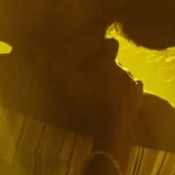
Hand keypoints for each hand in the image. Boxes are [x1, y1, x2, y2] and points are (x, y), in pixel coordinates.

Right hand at [52, 41, 142, 160]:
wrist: (112, 131)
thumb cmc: (87, 105)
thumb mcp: (64, 85)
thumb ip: (51, 67)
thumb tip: (35, 50)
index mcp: (106, 61)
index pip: (110, 44)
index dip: (101, 46)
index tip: (92, 50)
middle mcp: (122, 67)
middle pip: (114, 60)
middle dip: (105, 64)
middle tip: (91, 73)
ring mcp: (132, 83)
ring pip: (124, 73)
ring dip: (115, 77)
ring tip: (102, 88)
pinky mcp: (139, 98)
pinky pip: (134, 87)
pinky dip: (127, 89)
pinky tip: (119, 95)